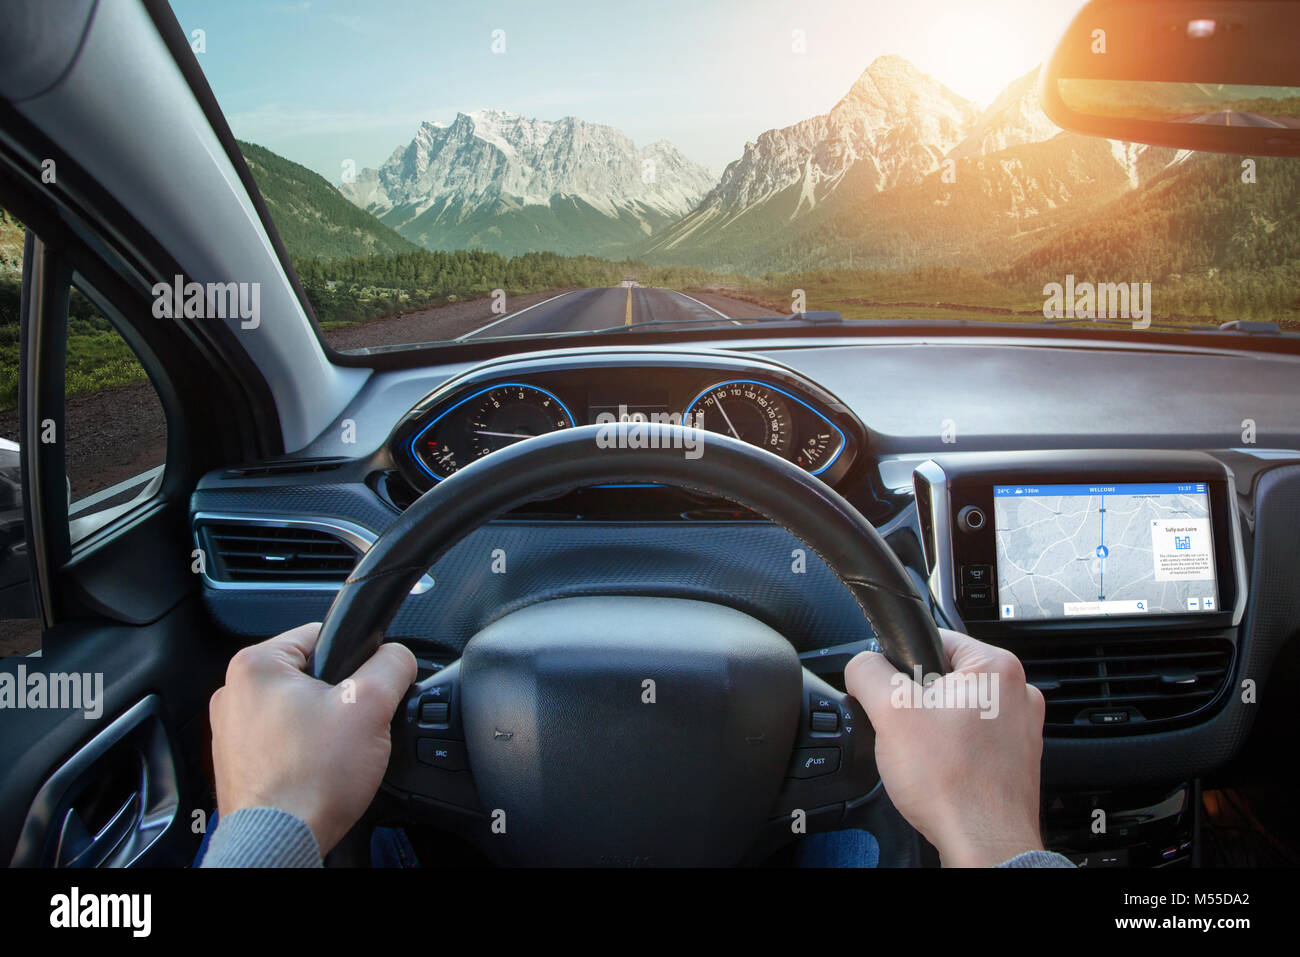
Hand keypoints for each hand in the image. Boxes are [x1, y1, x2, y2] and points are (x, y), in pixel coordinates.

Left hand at [208, 623, 417, 854]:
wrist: (280, 842)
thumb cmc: (311, 780)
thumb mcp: (372, 705)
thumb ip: (392, 665)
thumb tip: (399, 655)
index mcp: (255, 665)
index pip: (322, 634)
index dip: (356, 658)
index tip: (364, 688)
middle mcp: (233, 693)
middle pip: (312, 675)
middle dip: (339, 698)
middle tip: (352, 727)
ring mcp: (230, 731)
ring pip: (299, 710)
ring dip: (323, 726)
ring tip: (334, 754)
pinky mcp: (238, 762)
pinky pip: (284, 741)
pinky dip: (304, 752)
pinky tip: (317, 772)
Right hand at [845, 629, 1046, 866]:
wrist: (983, 843)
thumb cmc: (952, 784)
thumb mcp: (889, 712)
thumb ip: (867, 672)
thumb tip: (860, 663)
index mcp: (997, 666)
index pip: (933, 639)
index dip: (902, 665)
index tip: (896, 695)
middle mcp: (1019, 693)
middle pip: (944, 677)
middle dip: (918, 702)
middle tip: (909, 732)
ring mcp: (1021, 729)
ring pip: (957, 711)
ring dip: (934, 729)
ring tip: (927, 756)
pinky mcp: (1016, 759)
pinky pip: (972, 740)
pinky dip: (953, 752)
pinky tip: (943, 772)